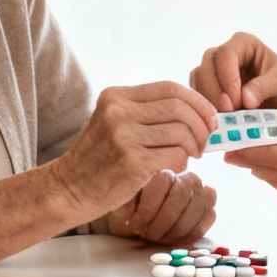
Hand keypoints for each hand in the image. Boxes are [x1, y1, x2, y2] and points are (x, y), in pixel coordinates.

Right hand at [55, 81, 219, 218]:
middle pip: (179, 107)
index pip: (169, 88)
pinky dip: (183, 161)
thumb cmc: (97, 158)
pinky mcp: (132, 163)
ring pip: (181, 131)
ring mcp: (124, 137)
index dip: (196, 101)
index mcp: (116, 96)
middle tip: (205, 139)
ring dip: (195, 144)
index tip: (208, 116)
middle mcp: (119, 111)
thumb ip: (145, 112)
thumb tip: (195, 112)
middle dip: (201, 123)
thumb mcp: (113, 122)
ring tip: (192, 155)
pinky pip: (175, 156)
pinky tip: (178, 167)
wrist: (68, 189)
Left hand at [105, 168, 215, 244]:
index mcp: (163, 171)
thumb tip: (130, 210)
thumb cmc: (132, 212)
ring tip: (158, 238)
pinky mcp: (208, 211)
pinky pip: (206, 221)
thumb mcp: (122, 206)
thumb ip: (125, 203)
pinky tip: (172, 240)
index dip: (149, 207)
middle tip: (148, 235)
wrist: (142, 224)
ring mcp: (201, 193)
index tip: (137, 225)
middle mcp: (186, 178)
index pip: (163, 181)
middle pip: (182, 195)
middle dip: (163, 221)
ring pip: (197, 208)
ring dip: (175, 229)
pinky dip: (188, 235)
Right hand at [190, 32, 276, 115]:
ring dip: (207, 101)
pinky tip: (219, 122)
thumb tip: (245, 98)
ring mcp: (214, 71)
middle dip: (215, 91)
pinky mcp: (208, 90)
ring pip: (198, 80)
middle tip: (228, 113)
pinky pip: (197, 95)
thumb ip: (265, 87)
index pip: (226, 54)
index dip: (227, 77)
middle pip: (207, 65)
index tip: (236, 101)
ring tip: (224, 121)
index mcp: (244, 43)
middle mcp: (225, 54)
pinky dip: (204, 108)